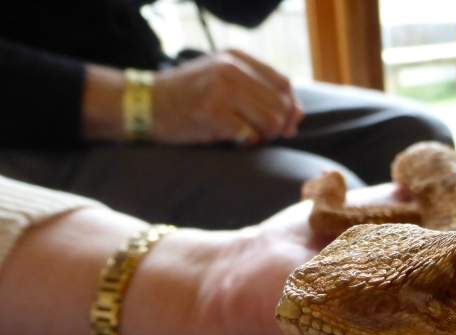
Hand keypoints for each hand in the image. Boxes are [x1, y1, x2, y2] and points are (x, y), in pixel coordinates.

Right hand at [153, 49, 302, 144]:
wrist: (145, 103)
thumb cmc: (187, 96)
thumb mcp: (221, 79)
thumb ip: (258, 90)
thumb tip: (298, 114)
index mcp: (236, 57)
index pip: (284, 82)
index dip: (290, 107)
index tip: (284, 123)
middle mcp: (231, 69)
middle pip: (281, 105)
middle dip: (278, 126)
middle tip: (260, 134)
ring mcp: (221, 90)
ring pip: (271, 121)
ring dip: (263, 136)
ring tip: (246, 136)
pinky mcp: (213, 113)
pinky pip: (250, 135)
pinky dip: (246, 143)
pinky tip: (233, 140)